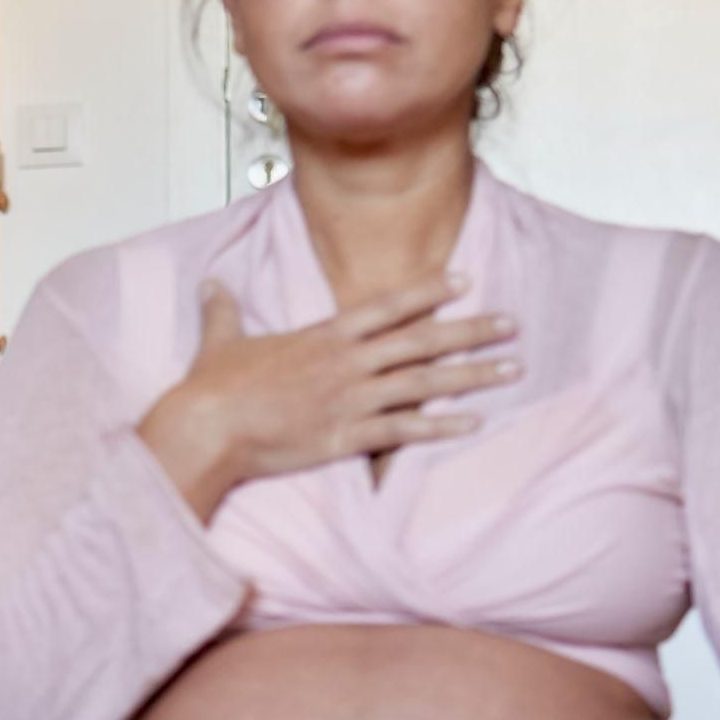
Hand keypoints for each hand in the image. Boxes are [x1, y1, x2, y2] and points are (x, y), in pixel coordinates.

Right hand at [138, 272, 520, 520]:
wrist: (207, 428)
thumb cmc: (212, 388)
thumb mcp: (219, 340)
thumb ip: (223, 310)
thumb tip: (210, 284)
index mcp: (323, 336)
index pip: (387, 307)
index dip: (428, 293)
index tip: (464, 282)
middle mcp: (346, 363)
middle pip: (421, 341)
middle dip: (471, 331)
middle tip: (512, 324)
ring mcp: (350, 399)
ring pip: (423, 382)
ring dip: (472, 375)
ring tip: (511, 369)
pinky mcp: (345, 437)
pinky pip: (404, 430)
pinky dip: (441, 426)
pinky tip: (473, 422)